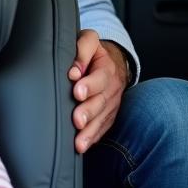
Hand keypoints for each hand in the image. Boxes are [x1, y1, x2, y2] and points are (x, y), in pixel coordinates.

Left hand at [69, 29, 127, 152]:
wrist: (113, 64)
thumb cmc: (94, 54)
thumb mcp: (90, 41)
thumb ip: (83, 48)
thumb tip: (74, 70)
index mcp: (106, 68)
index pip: (100, 77)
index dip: (90, 85)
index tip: (77, 91)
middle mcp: (111, 88)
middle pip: (101, 102)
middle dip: (89, 112)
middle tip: (77, 119)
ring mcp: (111, 104)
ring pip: (102, 119)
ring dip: (90, 131)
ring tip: (79, 142)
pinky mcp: (108, 116)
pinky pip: (102, 129)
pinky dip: (93, 138)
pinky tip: (83, 146)